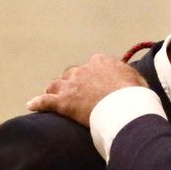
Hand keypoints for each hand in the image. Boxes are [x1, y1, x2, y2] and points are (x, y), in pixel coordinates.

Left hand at [26, 54, 146, 125]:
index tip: (95, 84)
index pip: (92, 66)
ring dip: (55, 91)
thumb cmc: (135, 96)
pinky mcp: (63, 102)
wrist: (125, 107)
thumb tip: (132, 80)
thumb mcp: (139, 81)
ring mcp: (72, 85)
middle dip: (72, 83)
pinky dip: (38, 103)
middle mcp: (83, 70)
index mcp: (101, 62)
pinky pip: (45, 101)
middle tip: (75, 94)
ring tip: (53, 97)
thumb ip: (131, 77)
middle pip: (72, 74)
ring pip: (56, 85)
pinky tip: (31, 105)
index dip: (92, 76)